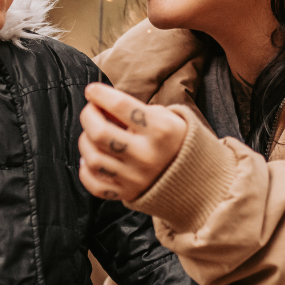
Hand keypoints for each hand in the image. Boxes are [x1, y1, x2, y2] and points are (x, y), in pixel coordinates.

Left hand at [78, 83, 186, 201]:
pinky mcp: (127, 194)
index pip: (120, 105)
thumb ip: (136, 109)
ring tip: (92, 135)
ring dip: (85, 141)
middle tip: (91, 110)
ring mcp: (135, 177)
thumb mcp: (168, 117)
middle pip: (99, 132)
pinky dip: (85, 171)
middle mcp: (146, 155)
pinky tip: (90, 159)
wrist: (199, 180)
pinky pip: (94, 184)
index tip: (91, 90)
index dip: (100, 94)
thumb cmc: (177, 142)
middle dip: (88, 116)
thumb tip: (103, 105)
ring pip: (92, 158)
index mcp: (160, 130)